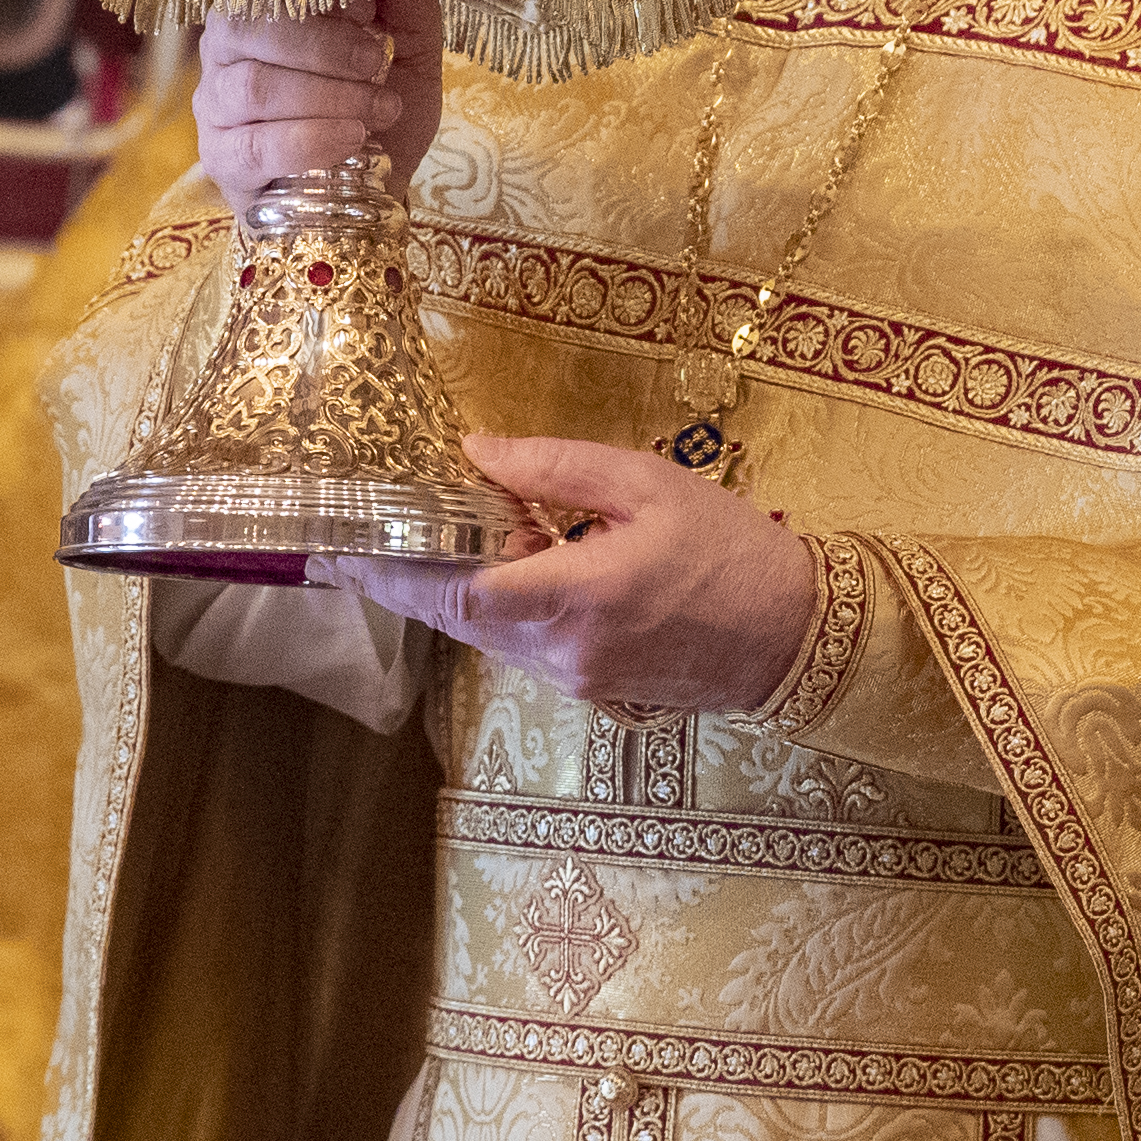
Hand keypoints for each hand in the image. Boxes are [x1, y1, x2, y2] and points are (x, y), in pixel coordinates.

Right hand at [201, 0, 444, 204]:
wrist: (372, 183)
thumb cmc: (381, 102)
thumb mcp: (409, 44)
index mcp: (262, 4)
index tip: (372, 17)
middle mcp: (224, 46)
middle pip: (252, 30)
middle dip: (325, 49)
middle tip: (376, 67)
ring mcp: (215, 105)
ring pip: (254, 88)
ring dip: (326, 99)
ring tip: (377, 112)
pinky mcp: (221, 160)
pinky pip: (253, 147)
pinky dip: (308, 142)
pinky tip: (348, 140)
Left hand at [324, 434, 821, 720]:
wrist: (796, 634)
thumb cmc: (731, 549)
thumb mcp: (649, 484)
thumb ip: (557, 468)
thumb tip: (476, 452)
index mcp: (581, 594)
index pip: (460, 590)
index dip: (395, 571)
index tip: (345, 548)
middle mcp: (566, 650)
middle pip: (459, 617)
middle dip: (407, 580)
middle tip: (358, 540)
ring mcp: (576, 678)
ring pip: (488, 634)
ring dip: (455, 590)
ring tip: (429, 538)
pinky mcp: (590, 688)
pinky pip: (522, 645)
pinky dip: (500, 607)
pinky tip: (504, 566)